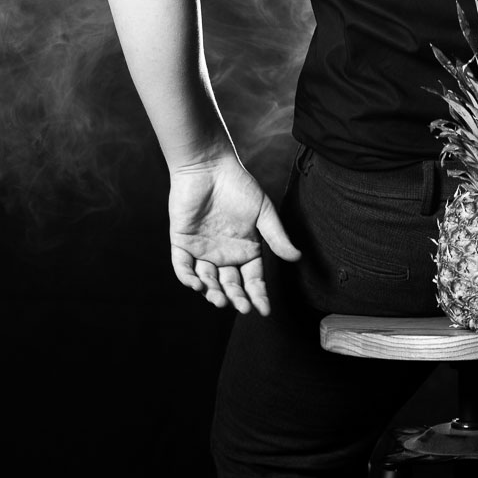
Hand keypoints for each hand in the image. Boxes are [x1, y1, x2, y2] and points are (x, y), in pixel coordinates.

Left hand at [168, 153, 300, 315]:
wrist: (208, 167)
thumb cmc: (239, 186)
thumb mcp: (263, 212)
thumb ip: (277, 237)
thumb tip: (296, 257)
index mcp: (246, 250)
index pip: (253, 280)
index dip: (258, 295)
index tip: (265, 310)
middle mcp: (224, 255)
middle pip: (231, 285)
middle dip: (237, 298)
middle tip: (242, 308)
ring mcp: (202, 251)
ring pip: (206, 280)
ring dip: (212, 292)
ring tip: (220, 299)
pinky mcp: (181, 243)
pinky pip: (182, 267)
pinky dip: (187, 278)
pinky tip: (197, 285)